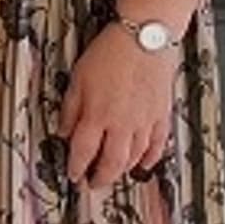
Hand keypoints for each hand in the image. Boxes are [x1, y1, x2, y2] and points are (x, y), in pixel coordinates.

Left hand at [60, 22, 176, 194]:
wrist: (145, 38)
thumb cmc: (110, 53)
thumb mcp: (77, 78)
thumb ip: (70, 109)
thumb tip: (62, 132)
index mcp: (97, 115)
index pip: (83, 151)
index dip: (76, 167)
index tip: (73, 176)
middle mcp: (122, 124)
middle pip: (111, 162)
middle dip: (100, 177)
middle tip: (93, 185)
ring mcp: (145, 122)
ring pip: (134, 157)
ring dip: (123, 171)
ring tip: (114, 176)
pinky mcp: (162, 115)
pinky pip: (158, 145)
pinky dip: (151, 158)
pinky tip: (144, 164)